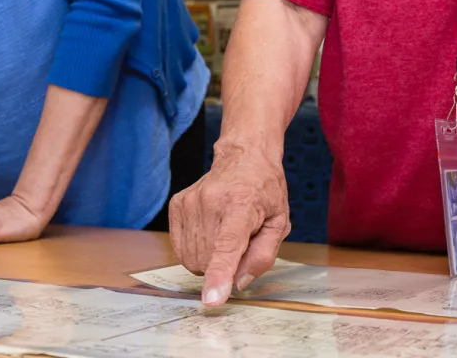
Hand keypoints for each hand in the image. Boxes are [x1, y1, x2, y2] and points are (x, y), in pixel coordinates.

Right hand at [169, 142, 289, 306]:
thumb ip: (263, 256)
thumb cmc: (264, 190)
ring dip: (208, 258)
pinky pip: (181, 248)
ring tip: (224, 231)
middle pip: (209, 259)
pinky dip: (196, 249)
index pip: (228, 245)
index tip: (212, 299)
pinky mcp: (177, 205)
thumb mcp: (279, 222)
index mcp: (242, 205)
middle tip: (239, 241)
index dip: (220, 274)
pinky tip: (210, 229)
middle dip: (223, 265)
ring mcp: (191, 202)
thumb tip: (239, 282)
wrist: (243, 157)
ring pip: (192, 259)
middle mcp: (212, 201)